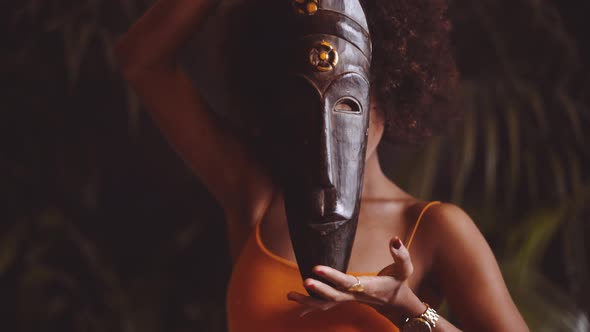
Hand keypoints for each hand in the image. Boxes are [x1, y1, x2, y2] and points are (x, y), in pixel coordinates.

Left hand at [287, 237, 417, 319]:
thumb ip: (401, 254)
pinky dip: (312, 306)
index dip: (332, 275)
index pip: (347, 282)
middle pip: (333, 296)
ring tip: (289, 296)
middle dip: (318, 290)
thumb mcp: (405, 269)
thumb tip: (394, 239)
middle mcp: (355, 296)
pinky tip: (298, 308)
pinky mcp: (345, 300)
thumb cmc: (399, 283)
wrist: (397, 303)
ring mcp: (348, 300)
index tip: (316, 267)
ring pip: (326, 305)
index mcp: (367, 287)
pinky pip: (326, 305)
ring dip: (307, 302)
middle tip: (304, 281)